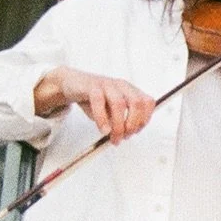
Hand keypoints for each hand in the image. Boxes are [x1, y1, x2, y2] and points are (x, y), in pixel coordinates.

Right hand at [34, 66, 155, 143]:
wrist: (72, 83)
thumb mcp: (110, 112)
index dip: (145, 119)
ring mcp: (107, 84)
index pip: (148, 102)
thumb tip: (123, 135)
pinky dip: (102, 118)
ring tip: (113, 137)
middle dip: (133, 124)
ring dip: (118, 125)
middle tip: (124, 137)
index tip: (135, 132)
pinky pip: (98, 101)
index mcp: (130, 90)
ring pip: (119, 104)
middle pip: (137, 103)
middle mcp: (121, 85)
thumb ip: (119, 121)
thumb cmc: (94, 99)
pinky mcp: (91, 86)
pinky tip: (103, 130)